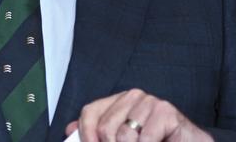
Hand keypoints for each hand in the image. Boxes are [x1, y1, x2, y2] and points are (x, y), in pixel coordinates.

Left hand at [65, 89, 212, 141]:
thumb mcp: (124, 139)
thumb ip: (98, 134)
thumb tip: (68, 131)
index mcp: (119, 102)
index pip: (90, 112)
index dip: (86, 134)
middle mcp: (133, 97)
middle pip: (105, 127)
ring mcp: (150, 102)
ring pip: (124, 136)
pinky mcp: (166, 111)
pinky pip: (145, 139)